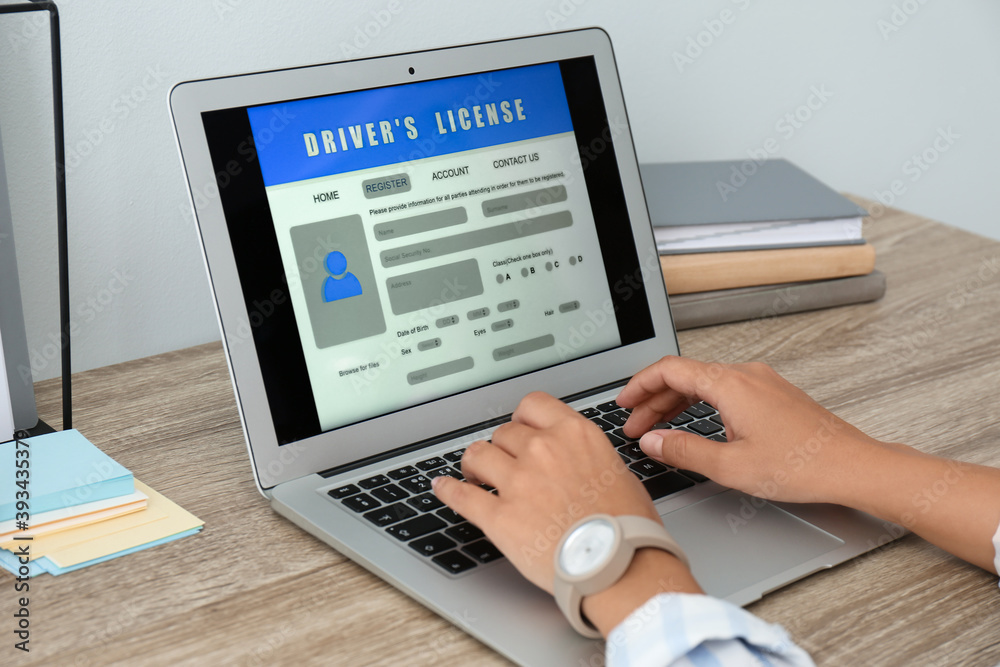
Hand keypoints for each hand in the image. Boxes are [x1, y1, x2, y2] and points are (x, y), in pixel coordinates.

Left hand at [432, 391, 662, 593]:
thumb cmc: (627, 527)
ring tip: (475, 474)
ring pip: (478, 454)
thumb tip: (576, 462)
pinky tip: (442, 487)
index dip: (522, 418)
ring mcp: (518, 482)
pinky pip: (462, 495)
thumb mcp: (618, 472)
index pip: (533, 405)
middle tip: (503, 462)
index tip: (519, 427)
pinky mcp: (500, 516)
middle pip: (504, 432)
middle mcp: (543, 450)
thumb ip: (587, 457)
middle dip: (502, 447)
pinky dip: (448, 490)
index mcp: (574, 435)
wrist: (619, 565)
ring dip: (475, 464)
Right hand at [617, 356, 999, 571]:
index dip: (640, 385)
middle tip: (636, 427)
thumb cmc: (802, 465)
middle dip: (655, 400)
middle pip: (686, 375)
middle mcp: (746, 375)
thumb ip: (684, 451)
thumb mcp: (731, 466)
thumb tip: (653, 442)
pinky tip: (697, 428)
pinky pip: (726, 390)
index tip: (624, 403)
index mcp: (730, 384)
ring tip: (660, 430)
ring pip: (706, 383)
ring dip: (677, 404)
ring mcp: (762, 382)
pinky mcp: (774, 395)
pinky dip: (702, 405)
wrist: (852, 466)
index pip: (670, 370)